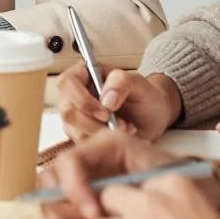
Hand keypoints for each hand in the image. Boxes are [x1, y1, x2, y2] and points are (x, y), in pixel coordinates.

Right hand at [38, 129, 194, 218]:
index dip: (75, 189)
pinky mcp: (82, 209)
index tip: (95, 216)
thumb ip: (134, 184)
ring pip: (53, 206)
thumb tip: (103, 204)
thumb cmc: (182, 181)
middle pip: (52, 185)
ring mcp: (82, 186)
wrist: (195, 194)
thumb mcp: (165, 175)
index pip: (70, 162)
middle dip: (62, 215)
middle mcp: (87, 164)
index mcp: (103, 147)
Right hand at [55, 65, 181, 141]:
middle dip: (94, 122)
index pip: (67, 83)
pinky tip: (119, 136)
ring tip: (124, 128)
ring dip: (101, 133)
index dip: (82, 99)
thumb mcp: (138, 83)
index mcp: (83, 74)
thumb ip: (121, 82)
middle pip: (67, 111)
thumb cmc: (143, 96)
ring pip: (73, 130)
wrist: (152, 118)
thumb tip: (106, 99)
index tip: (106, 111)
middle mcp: (74, 95)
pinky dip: (103, 143)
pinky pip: (82, 144)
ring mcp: (75, 116)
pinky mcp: (80, 135)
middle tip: (119, 123)